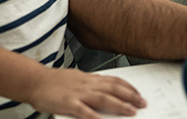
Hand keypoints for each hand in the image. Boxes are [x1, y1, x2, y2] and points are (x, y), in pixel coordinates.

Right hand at [27, 67, 146, 118]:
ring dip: (119, 105)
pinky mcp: (68, 103)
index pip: (114, 81)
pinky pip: (83, 111)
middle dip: (130, 96)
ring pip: (103, 98)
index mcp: (90, 79)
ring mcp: (78, 93)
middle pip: (114, 89)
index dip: (129, 87)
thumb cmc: (56, 82)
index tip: (139, 93)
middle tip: (143, 103)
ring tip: (131, 111)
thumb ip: (91, 86)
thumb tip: (106, 92)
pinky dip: (94, 116)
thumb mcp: (77, 80)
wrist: (36, 81)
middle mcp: (87, 84)